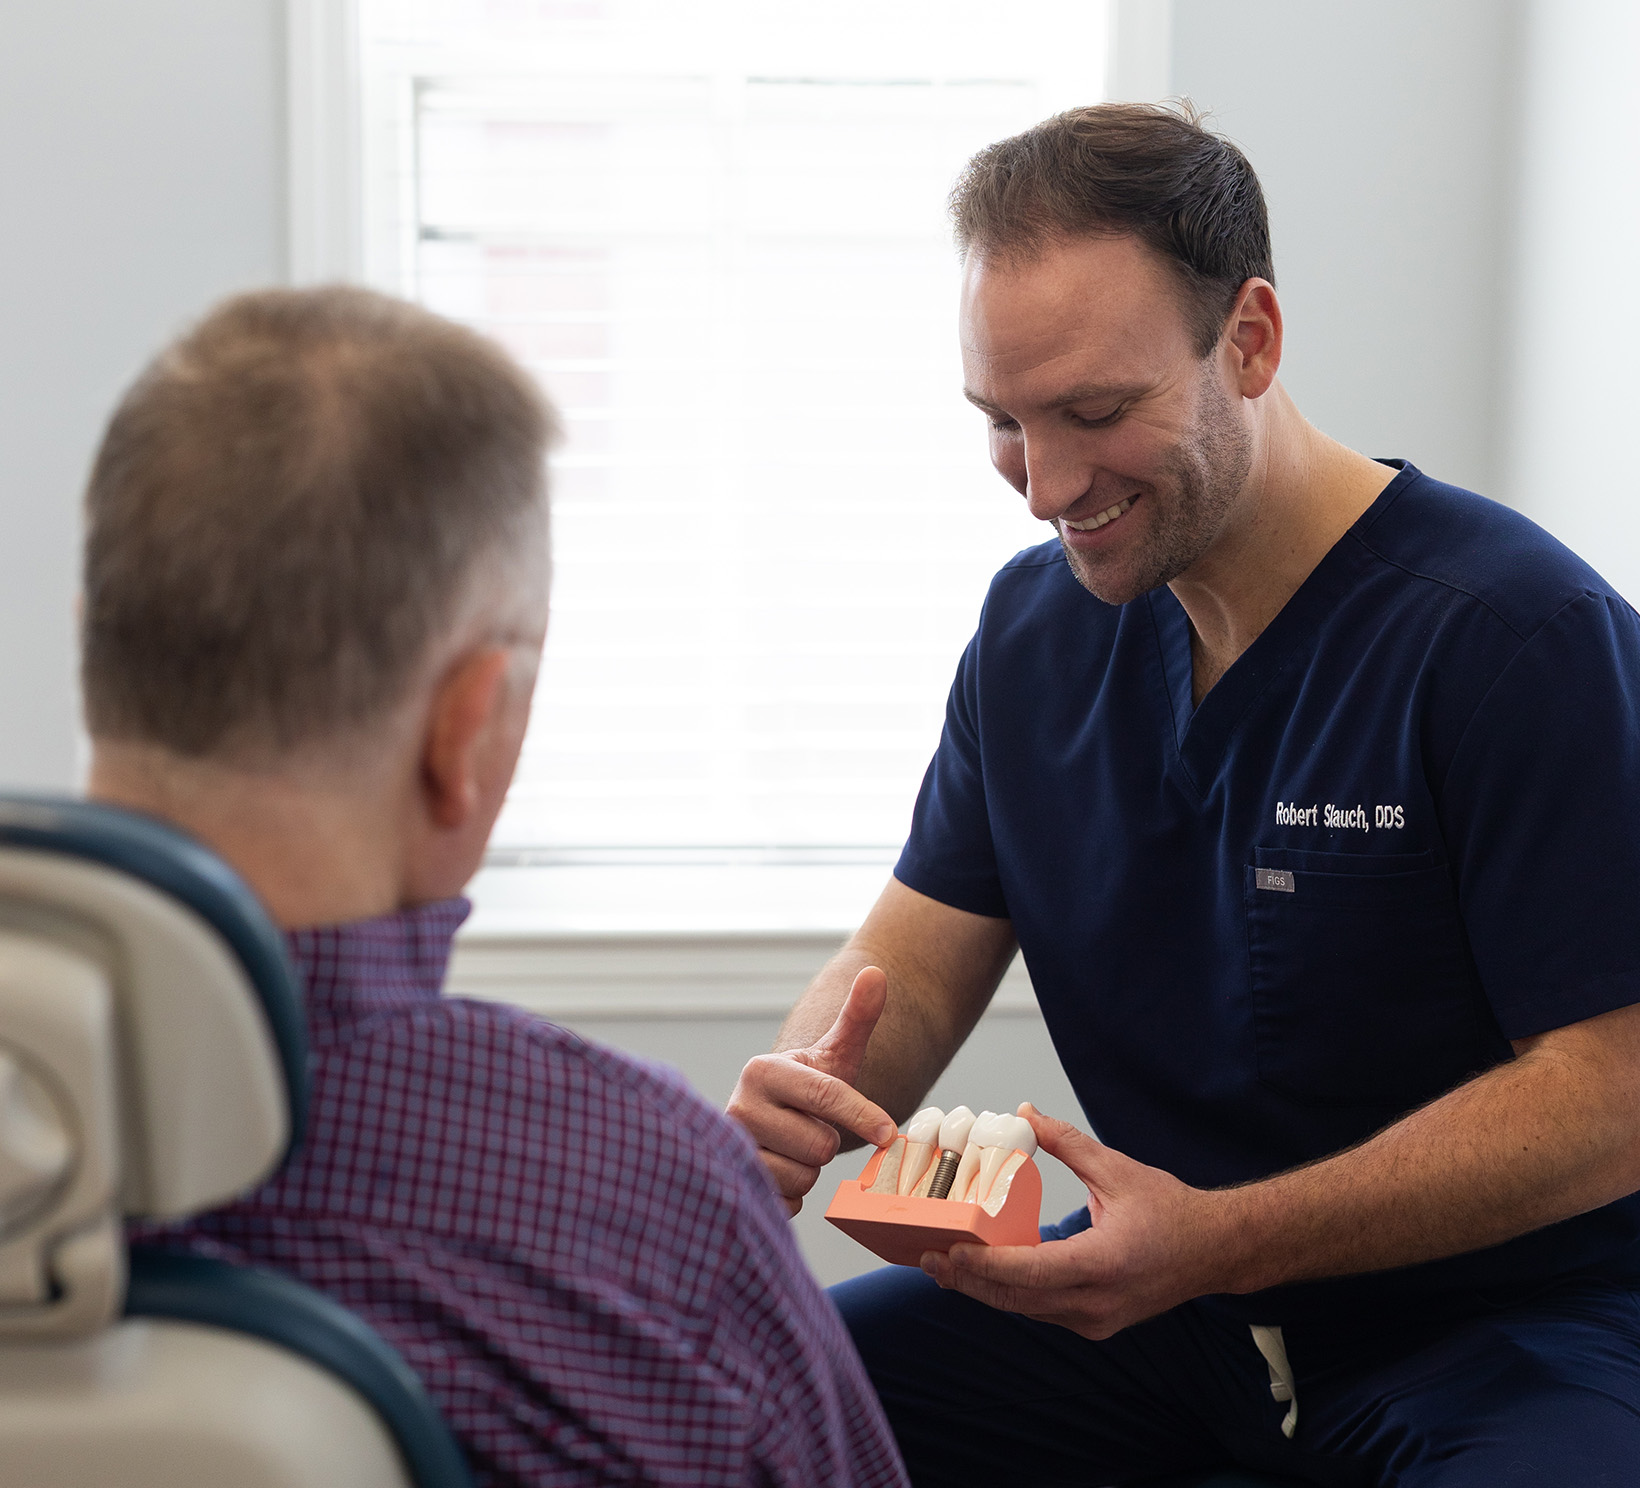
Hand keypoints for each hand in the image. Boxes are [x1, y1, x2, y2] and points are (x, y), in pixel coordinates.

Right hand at [727, 968, 897, 1214]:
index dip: (861, 1115)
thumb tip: (876, 972)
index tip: (888, 1133)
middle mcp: (736, 1108)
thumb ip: (857, 1016)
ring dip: (809, 1170)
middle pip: (818, 1145)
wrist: (770, 1122)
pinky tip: (783, 1170)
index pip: (824, 1095)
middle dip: (825, 1141)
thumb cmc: (808, 1088)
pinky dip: (794, 1194)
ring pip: (803, 1178)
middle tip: (809, 1126)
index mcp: (762, 1071)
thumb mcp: (835, 1054)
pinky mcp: (733, 1186)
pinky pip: (787, 1204)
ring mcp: (731, 1150)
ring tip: (794, 1147)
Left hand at [920, 1105, 1230, 1338]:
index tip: (949, 1250)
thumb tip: (1024, 1113)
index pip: (1032, 1271)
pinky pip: (1040, 1310)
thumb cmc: (1171, 1210)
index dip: (986, 1265)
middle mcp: (1099, 1302)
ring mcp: (1096, 1320)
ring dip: (983, 1289)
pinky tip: (981, 1273)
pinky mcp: (1094, 1323)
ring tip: (942, 1264)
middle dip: (968, 1280)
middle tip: (927, 1256)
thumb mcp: (1117, 1169)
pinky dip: (1009, 1293)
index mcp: (1106, 1263)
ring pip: (1025, 1309)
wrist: (1214, 1250)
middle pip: (1018, 1298)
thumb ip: (1067, 1143)